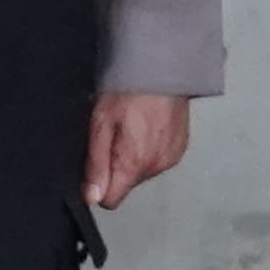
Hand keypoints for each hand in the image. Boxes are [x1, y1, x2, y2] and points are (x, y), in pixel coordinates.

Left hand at [86, 91, 191, 208]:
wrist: (162, 69)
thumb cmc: (128, 91)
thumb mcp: (100, 124)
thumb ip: (96, 164)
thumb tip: (91, 197)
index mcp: (133, 164)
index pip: (111, 200)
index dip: (97, 185)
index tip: (94, 163)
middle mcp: (155, 167)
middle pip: (125, 184)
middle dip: (115, 166)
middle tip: (113, 135)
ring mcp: (169, 159)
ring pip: (141, 173)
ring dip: (132, 157)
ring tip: (130, 127)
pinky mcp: (178, 150)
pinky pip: (156, 160)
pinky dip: (148, 149)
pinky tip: (144, 127)